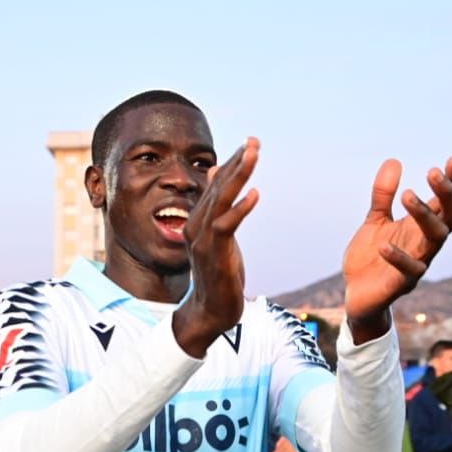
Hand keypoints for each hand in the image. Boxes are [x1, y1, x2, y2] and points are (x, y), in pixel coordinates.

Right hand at [173, 139, 260, 357]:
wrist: (208, 311)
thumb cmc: (216, 274)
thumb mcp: (218, 236)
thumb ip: (218, 207)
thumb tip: (220, 175)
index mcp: (196, 220)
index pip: (216, 184)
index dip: (232, 163)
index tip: (248, 144)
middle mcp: (196, 226)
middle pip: (218, 187)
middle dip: (236, 162)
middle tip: (253, 140)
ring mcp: (203, 239)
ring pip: (220, 199)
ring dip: (237, 175)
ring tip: (252, 154)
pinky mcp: (214, 254)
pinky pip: (225, 226)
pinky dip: (240, 208)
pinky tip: (255, 193)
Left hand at [342, 156, 451, 341]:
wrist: (357, 294)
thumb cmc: (372, 256)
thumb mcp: (375, 220)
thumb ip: (383, 195)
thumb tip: (394, 160)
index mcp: (422, 228)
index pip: (447, 203)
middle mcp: (426, 244)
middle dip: (447, 194)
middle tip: (432, 172)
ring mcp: (418, 264)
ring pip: (436, 238)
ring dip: (424, 215)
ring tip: (406, 194)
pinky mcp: (402, 284)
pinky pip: (408, 270)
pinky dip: (398, 257)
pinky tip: (384, 245)